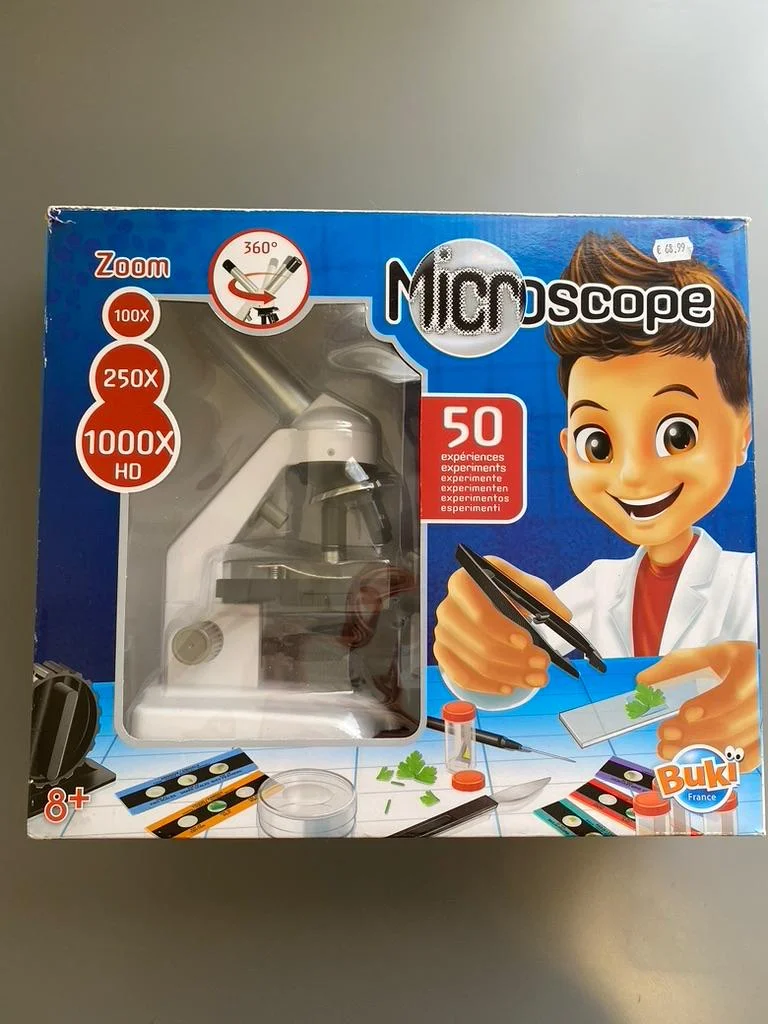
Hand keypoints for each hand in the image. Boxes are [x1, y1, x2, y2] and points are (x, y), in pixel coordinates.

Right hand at [433, 556, 571, 694]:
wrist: (483, 602)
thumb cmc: (503, 593)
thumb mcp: (523, 586)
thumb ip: (543, 597)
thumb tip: (563, 616)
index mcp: (464, 583)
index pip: (480, 612)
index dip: (503, 630)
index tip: (527, 642)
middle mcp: (448, 608)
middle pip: (480, 642)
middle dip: (516, 659)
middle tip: (542, 664)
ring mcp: (442, 633)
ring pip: (477, 664)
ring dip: (511, 675)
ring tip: (536, 678)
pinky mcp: (443, 653)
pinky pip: (463, 678)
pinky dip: (489, 686)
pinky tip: (510, 686)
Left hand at [636, 641, 759, 771]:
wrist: (758, 676)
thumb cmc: (734, 665)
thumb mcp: (708, 657)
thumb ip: (676, 667)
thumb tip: (642, 682)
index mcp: (750, 668)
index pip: (732, 694)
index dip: (708, 707)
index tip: (684, 714)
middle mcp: (762, 696)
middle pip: (730, 725)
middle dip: (692, 735)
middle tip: (664, 735)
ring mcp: (765, 720)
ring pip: (735, 747)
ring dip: (698, 752)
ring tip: (669, 750)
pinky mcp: (764, 739)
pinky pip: (746, 761)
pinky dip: (719, 764)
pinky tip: (694, 761)